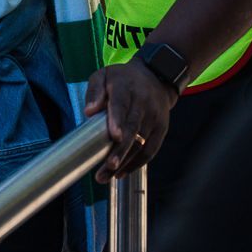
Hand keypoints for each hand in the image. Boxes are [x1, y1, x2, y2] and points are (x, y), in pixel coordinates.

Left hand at [82, 63, 175, 181]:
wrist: (157, 77)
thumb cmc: (123, 79)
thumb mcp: (104, 75)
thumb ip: (94, 91)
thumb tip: (89, 111)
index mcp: (126, 88)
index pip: (122, 105)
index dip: (118, 120)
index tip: (114, 136)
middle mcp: (143, 103)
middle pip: (133, 128)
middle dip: (121, 149)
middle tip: (108, 166)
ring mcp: (154, 117)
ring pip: (141, 143)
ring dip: (125, 162)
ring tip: (107, 176)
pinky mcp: (161, 128)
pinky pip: (151, 150)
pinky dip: (137, 163)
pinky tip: (122, 173)